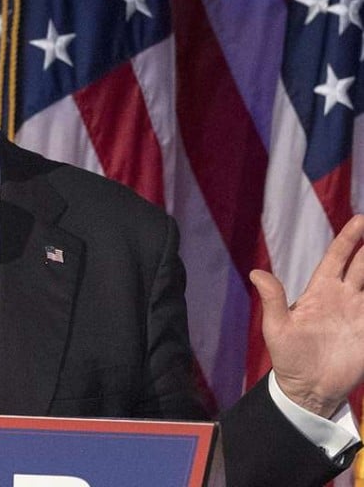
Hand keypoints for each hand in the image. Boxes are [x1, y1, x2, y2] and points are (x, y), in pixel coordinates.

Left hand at [252, 213, 363, 417]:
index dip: (349, 239)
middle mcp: (344, 298)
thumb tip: (255, 272)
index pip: (338, 258)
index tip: (362, 219)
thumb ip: (273, 300)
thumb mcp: (277, 328)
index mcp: (320, 291)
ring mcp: (360, 315)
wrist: (307, 389)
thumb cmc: (287, 358)